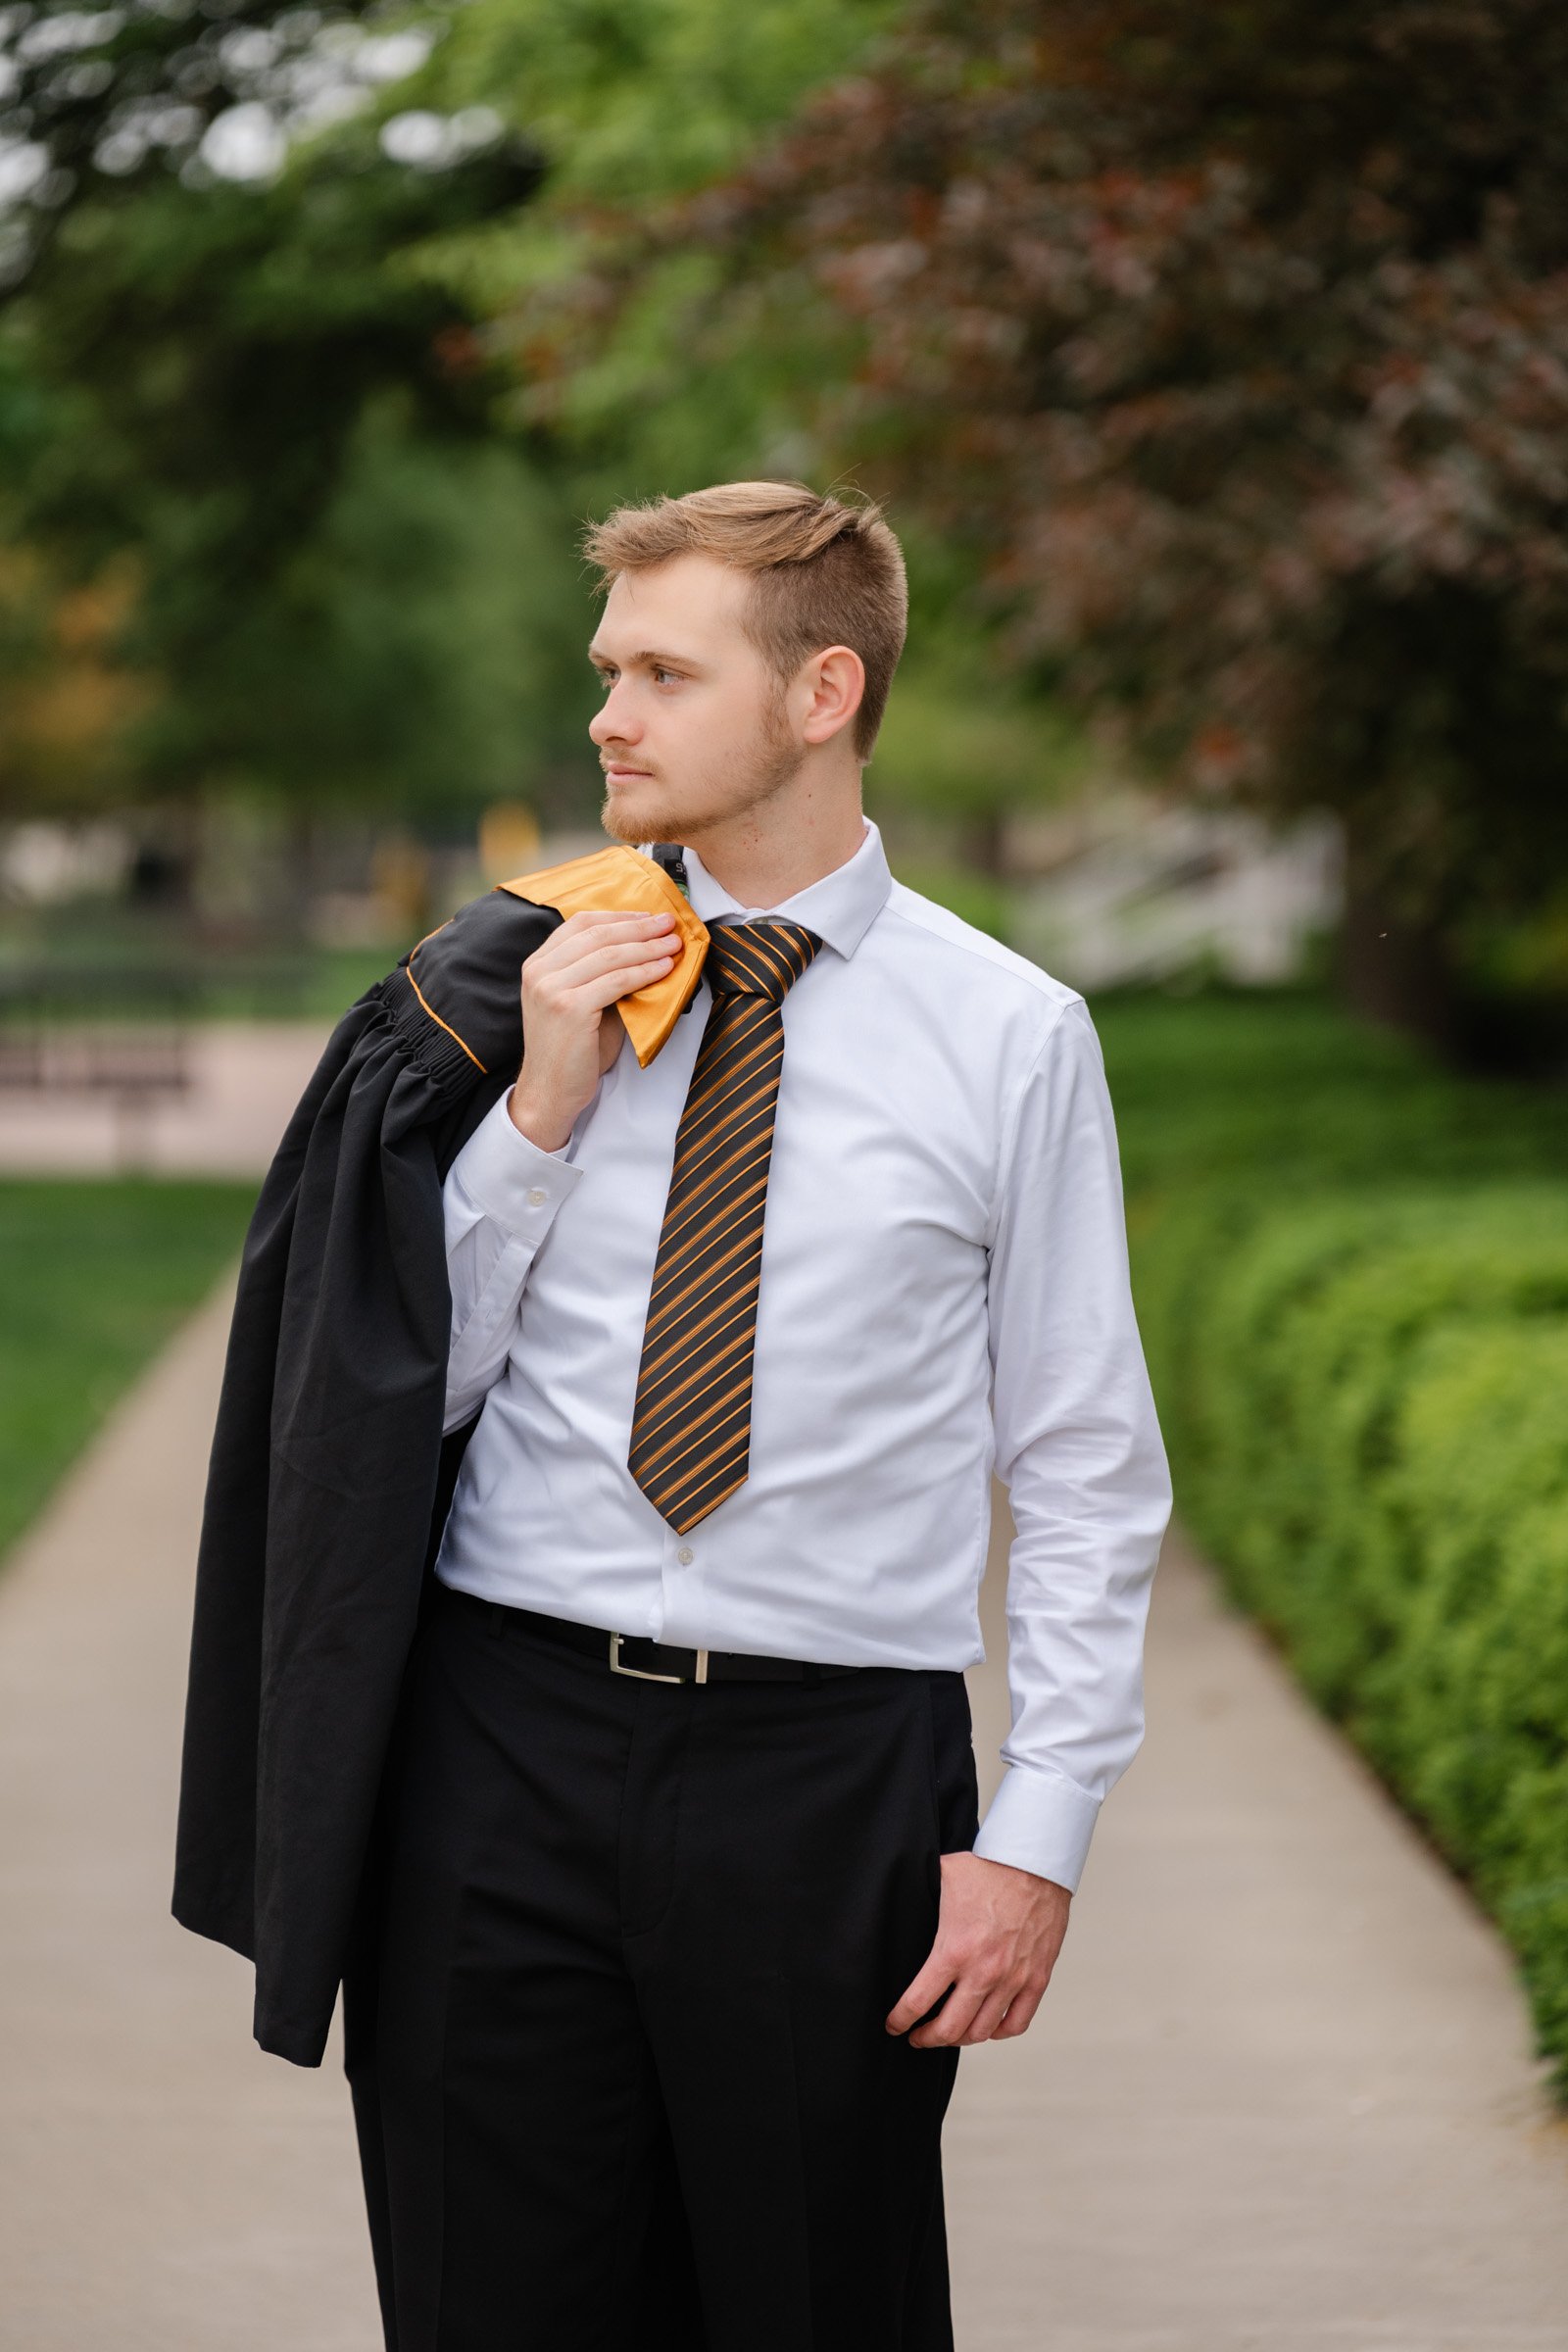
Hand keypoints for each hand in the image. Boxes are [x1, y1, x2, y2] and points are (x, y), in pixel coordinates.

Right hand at [509, 907, 679, 1149]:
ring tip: (674, 944)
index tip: (647, 916)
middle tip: (670, 923)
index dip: (618, 916)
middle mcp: (540, 971)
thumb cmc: (571, 1051)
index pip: (580, 924)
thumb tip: (644, 948)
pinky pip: (616, 981)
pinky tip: (664, 968)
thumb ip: (599, 974)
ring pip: (610, 955)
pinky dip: (644, 972)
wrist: (550, 1092)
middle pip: (598, 934)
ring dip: (648, 947)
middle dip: (639, 927)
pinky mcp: (569, 1008)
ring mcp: (552, 988)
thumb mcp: (580, 1002)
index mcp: (538, 964)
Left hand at [886, 1851, 1070, 2048]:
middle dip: (927, 2038)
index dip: (900, 2020)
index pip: (918, 2002)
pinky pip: (1017, 2023)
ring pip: (981, 2031)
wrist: (1035, 1863)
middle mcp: (983, 1972)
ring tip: (949, 2033)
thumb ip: (920, 1896)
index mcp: (954, 1950)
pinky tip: (987, 2026)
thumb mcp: (942, 1879)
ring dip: (960, 2039)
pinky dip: (998, 2032)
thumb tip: (893, 1895)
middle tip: (917, 2036)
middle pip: (949, 2029)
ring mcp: (1013, 1979)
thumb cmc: (988, 1868)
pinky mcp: (1037, 1979)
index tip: (894, 2025)